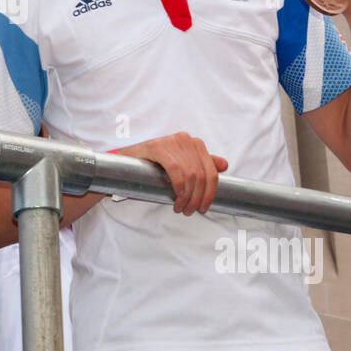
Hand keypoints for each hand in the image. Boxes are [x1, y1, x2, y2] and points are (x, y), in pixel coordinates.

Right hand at [112, 132, 228, 214]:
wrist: (126, 162)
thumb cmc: (155, 166)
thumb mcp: (181, 165)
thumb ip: (201, 164)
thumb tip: (224, 165)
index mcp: (195, 144)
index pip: (211, 172)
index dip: (210, 193)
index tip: (203, 208)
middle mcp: (186, 139)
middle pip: (201, 175)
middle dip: (197, 197)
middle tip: (189, 211)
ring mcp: (172, 141)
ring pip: (190, 174)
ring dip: (187, 196)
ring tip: (180, 208)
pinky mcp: (157, 146)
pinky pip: (175, 169)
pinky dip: (178, 185)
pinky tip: (176, 196)